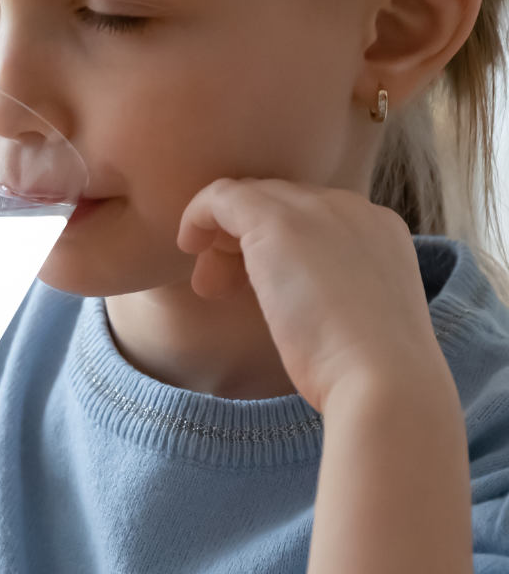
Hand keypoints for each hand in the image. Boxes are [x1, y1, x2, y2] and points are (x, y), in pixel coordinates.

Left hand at [177, 179, 446, 413]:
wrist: (385, 378)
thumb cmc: (370, 373)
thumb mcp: (359, 323)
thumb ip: (336, 297)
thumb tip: (303, 308)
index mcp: (379, 231)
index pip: (316, 218)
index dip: (279, 248)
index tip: (256, 290)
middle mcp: (352, 208)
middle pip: (283, 202)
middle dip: (247, 242)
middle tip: (224, 289)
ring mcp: (317, 210)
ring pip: (254, 197)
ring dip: (224, 238)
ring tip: (212, 286)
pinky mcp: (277, 222)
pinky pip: (222, 195)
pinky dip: (199, 215)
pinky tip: (188, 247)